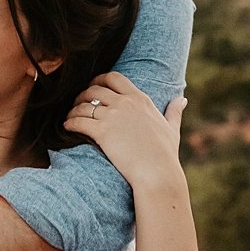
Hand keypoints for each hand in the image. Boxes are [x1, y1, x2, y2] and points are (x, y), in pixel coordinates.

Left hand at [64, 74, 186, 189]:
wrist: (157, 172)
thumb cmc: (165, 153)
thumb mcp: (172, 128)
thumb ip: (174, 112)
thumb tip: (182, 100)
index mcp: (141, 99)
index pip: (115, 78)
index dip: (100, 79)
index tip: (93, 86)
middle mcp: (126, 103)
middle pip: (95, 88)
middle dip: (83, 94)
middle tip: (79, 103)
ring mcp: (113, 116)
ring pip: (84, 104)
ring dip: (74, 109)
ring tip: (71, 116)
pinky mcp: (102, 132)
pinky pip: (78, 121)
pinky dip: (70, 122)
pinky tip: (67, 127)